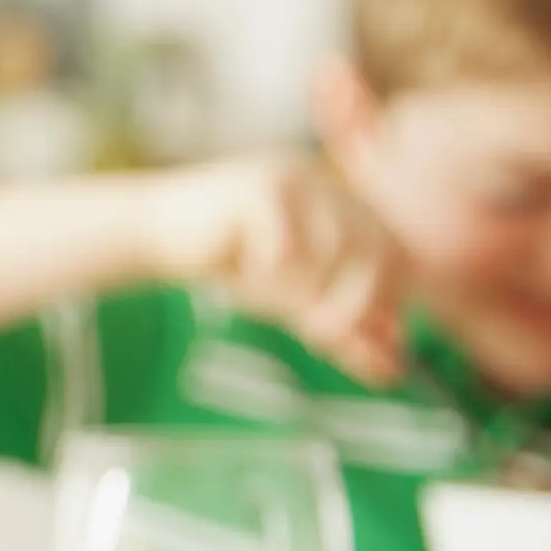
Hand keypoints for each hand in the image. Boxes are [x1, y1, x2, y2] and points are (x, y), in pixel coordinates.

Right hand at [148, 153, 407, 384]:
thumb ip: (340, 330)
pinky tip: (249, 270)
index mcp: (343, 203)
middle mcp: (325, 184)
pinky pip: (287, 243)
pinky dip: (275, 267)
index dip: (393, 297)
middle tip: (327, 338)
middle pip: (376, 245)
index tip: (378, 341)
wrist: (154, 234)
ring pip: (336, 245)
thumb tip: (391, 369)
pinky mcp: (256, 189)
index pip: (396, 248)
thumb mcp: (293, 303)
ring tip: (295, 317)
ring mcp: (292, 180)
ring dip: (319, 293)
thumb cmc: (227, 264)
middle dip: (361, 302)